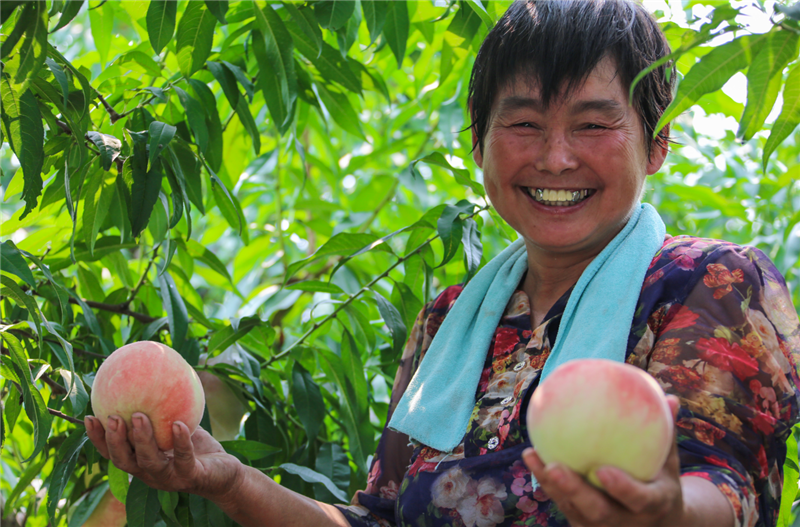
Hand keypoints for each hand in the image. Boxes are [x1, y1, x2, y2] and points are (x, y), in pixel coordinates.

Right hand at [84, 413, 243, 501]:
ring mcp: (170, 478)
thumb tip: (154, 371)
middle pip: (124, 461)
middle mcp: (151, 473)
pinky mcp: (191, 476)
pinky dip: (181, 441)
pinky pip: (184, 458)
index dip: (98, 439)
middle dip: (114, 440)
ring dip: (142, 439)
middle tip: (112, 416)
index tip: (89, 416)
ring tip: (139, 416)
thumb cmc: (198, 447)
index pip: (114, 453)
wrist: (225, 473)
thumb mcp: (179, 424)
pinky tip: (179, 424)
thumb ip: (165, 408)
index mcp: (142, 462)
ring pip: (149, 462)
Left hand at [522, 395, 683, 526]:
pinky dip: (545, 482)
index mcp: (654, 505)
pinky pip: (562, 504)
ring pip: (573, 510)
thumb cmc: (661, 480)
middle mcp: (627, 522)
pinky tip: (530, 455)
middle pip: (598, 513)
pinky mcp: (583, 525)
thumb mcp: (670, 461)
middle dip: (574, 492)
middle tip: (554, 467)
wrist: (657, 522)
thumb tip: (670, 396)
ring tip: (532, 456)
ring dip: (550, 485)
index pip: (639, 500)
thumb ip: (667, 432)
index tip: (604, 470)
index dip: (623, 489)